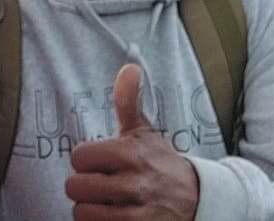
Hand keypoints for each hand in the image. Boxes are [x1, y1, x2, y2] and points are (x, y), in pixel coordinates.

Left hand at [65, 64, 199, 219]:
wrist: (197, 199)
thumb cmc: (161, 163)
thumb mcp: (145, 132)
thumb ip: (128, 102)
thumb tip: (129, 67)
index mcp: (132, 153)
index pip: (80, 156)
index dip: (84, 160)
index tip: (96, 162)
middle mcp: (135, 182)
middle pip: (75, 186)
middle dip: (82, 185)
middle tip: (96, 183)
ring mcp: (137, 211)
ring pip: (83, 212)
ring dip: (88, 208)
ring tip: (102, 201)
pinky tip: (110, 214)